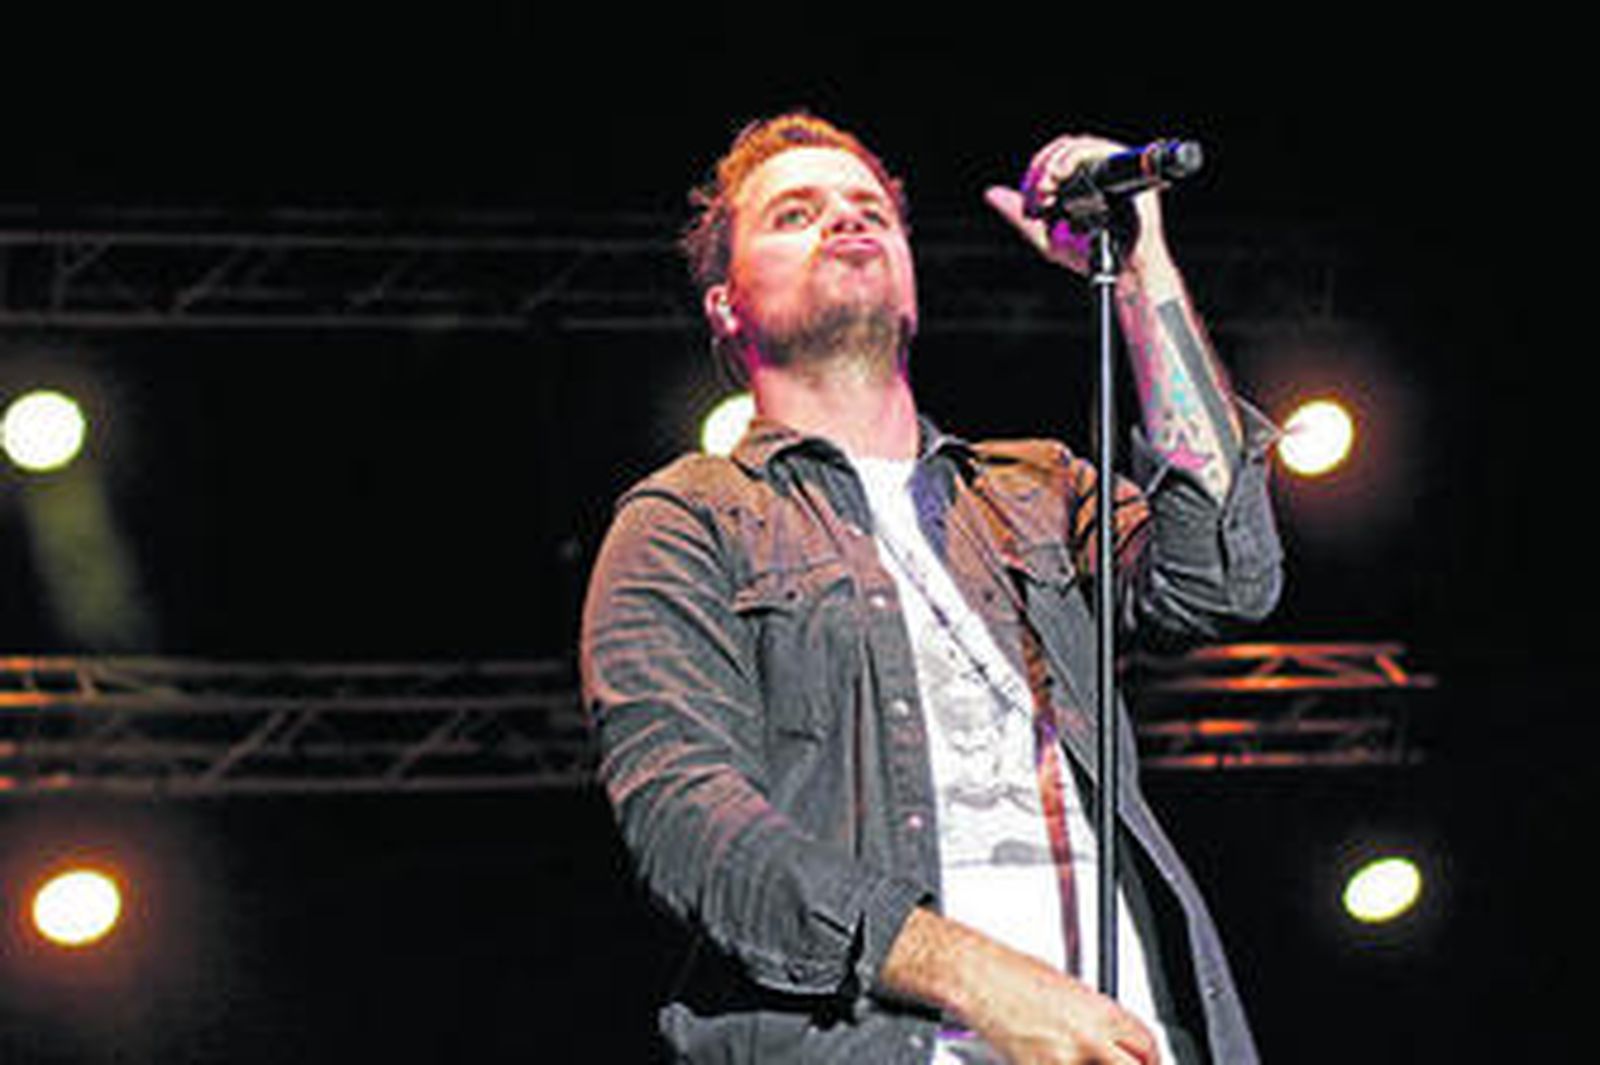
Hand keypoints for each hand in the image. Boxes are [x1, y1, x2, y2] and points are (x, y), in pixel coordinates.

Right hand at [962, 948, 1160, 1064]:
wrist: (977, 976)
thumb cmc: (1011, 972)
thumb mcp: (1067, 988)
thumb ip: (1093, 1018)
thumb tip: (1104, 1038)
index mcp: (1101, 1010)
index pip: (1146, 1045)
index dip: (1150, 1060)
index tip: (1146, 1063)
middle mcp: (1089, 1037)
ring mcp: (1064, 1060)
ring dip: (1087, 1064)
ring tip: (1066, 1053)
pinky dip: (1055, 1064)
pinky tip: (1044, 1055)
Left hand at [984, 133, 1168, 276]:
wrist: (1119, 272)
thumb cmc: (1088, 256)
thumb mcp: (1044, 235)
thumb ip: (1018, 213)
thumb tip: (991, 193)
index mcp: (1081, 181)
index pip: (1055, 156)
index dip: (1037, 168)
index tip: (1030, 194)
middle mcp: (1099, 171)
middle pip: (1065, 146)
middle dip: (1043, 165)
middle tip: (1037, 193)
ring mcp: (1115, 170)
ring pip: (1081, 144)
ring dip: (1056, 161)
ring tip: (1046, 187)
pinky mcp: (1128, 172)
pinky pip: (1102, 150)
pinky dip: (1076, 156)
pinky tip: (1060, 175)